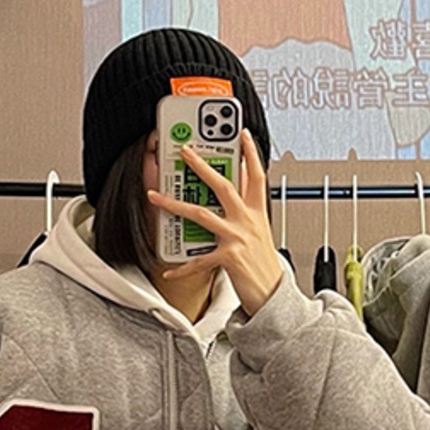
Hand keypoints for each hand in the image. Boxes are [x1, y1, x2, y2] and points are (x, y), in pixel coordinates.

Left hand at [147, 129, 283, 316]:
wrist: (273, 293)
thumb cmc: (263, 264)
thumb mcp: (260, 230)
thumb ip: (249, 207)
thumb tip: (241, 185)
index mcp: (257, 212)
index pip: (256, 175)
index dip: (251, 153)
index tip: (242, 135)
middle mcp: (247, 221)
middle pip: (224, 185)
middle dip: (202, 166)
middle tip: (185, 151)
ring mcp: (237, 237)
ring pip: (201, 214)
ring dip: (175, 205)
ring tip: (156, 197)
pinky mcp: (228, 258)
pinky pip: (199, 260)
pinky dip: (182, 267)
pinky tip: (169, 270)